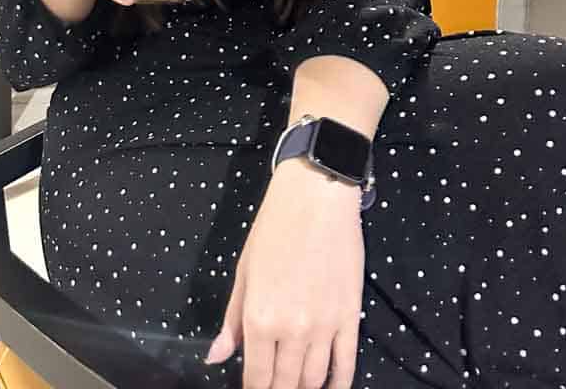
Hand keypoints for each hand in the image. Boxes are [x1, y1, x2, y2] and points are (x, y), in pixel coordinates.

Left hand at [206, 160, 363, 388]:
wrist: (316, 196)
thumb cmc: (275, 227)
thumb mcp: (244, 270)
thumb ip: (232, 319)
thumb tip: (216, 357)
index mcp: (259, 318)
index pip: (256, 379)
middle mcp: (291, 330)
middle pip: (285, 385)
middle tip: (275, 387)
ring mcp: (324, 326)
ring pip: (314, 381)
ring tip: (297, 387)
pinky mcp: (350, 316)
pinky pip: (346, 364)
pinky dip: (338, 385)